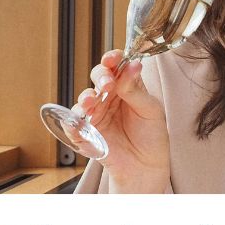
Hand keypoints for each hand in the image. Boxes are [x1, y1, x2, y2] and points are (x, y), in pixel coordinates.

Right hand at [71, 50, 169, 191]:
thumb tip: (132, 66)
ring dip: (87, 97)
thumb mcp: (150, 110)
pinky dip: (73, 121)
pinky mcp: (86, 132)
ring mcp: (96, 113)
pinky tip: (79, 120)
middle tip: (108, 83)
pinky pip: (73, 124)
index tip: (114, 58)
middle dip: (101, 76)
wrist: (146, 166)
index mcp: (126, 86)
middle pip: (98, 77)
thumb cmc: (151, 136)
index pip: (116, 66)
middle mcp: (109, 97)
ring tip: (93, 102)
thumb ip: (136, 90)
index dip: (112, 59)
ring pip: (84, 98)